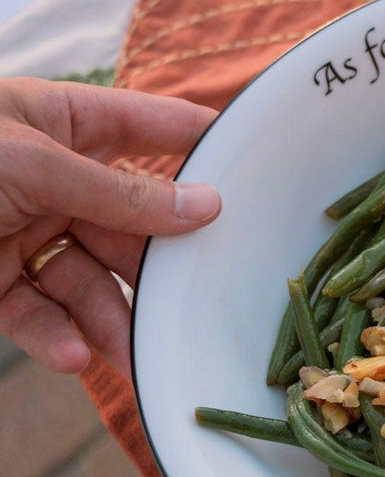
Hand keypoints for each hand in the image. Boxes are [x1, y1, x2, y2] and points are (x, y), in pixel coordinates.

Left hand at [0, 78, 219, 374]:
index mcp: (59, 121)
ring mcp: (22, 232)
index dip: (207, 144)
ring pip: (92, 277)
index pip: (152, 127)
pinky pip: (40, 313)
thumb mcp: (27, 164)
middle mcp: (50, 177)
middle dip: (160, 262)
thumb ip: (119, 192)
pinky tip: (72, 355)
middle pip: (132, 219)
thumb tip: (209, 206)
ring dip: (112, 316)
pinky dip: (58, 337)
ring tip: (129, 352)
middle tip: (199, 296)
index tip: (267, 170)